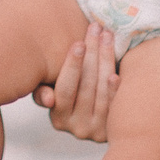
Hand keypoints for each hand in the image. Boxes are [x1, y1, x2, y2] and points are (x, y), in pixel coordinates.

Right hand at [32, 23, 116, 142]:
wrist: (100, 124)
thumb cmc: (73, 100)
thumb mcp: (54, 97)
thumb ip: (44, 92)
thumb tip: (49, 100)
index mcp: (58, 118)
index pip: (65, 89)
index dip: (72, 66)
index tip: (79, 44)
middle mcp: (77, 128)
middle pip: (86, 86)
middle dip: (92, 53)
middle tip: (95, 29)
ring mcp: (98, 130)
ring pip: (101, 91)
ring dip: (105, 60)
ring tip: (107, 35)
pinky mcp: (114, 129)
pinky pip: (115, 104)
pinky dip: (114, 89)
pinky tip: (115, 72)